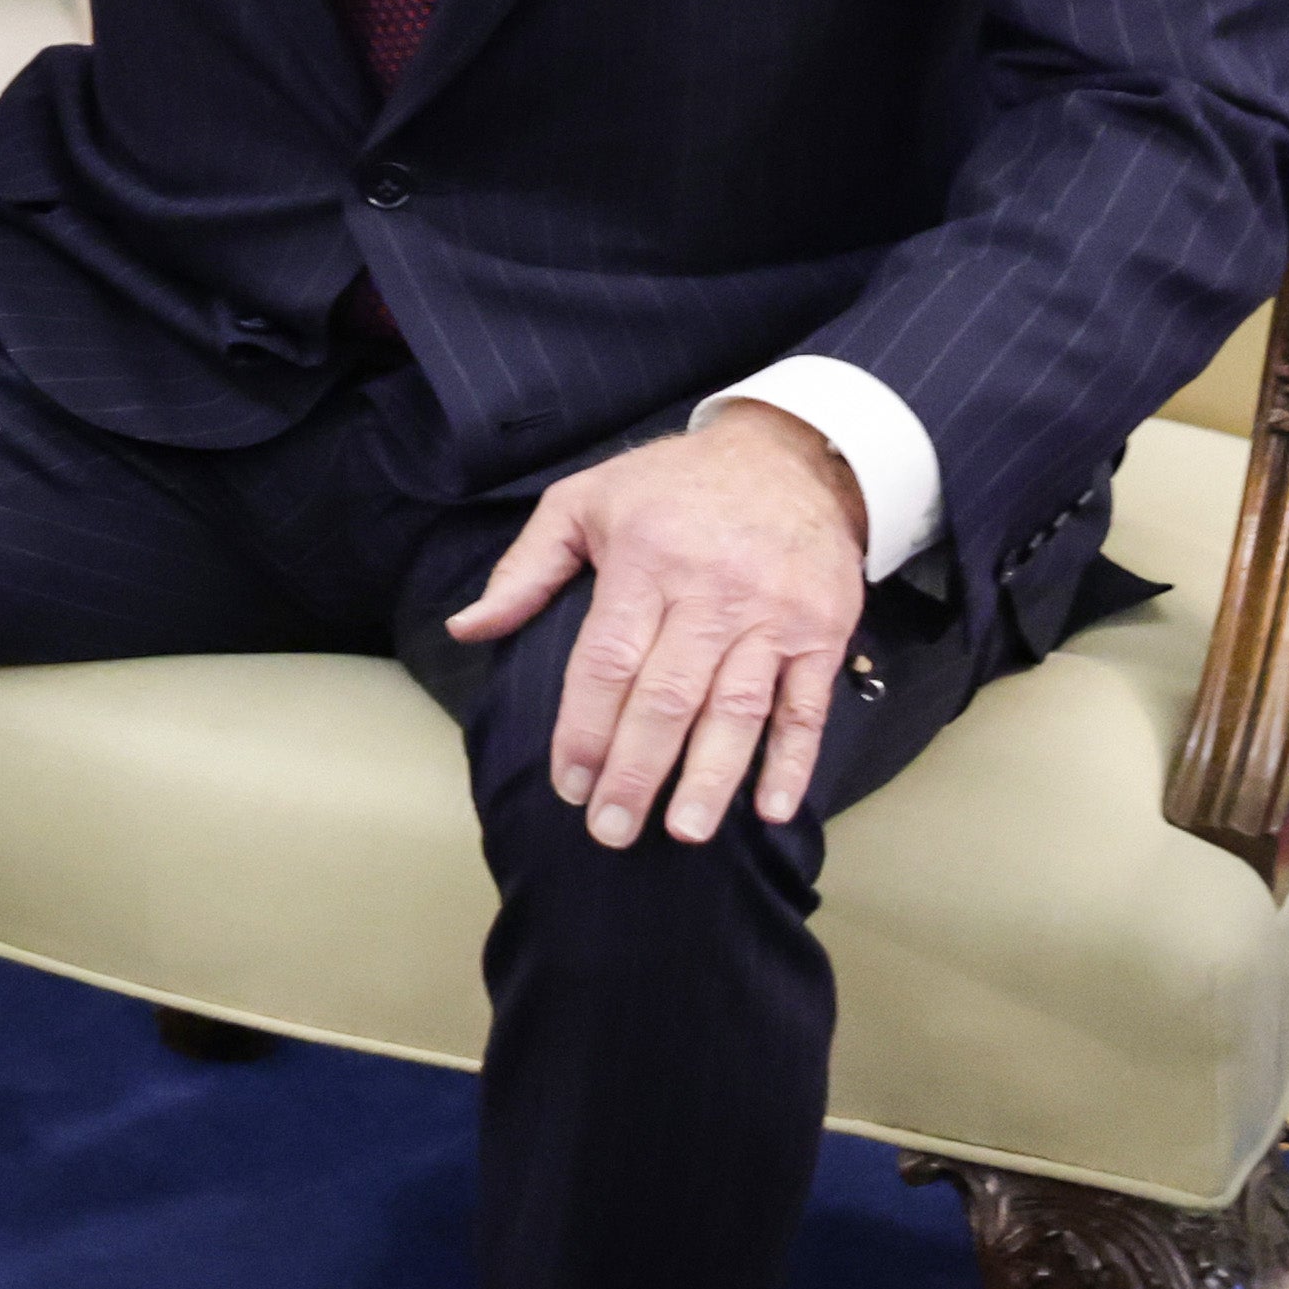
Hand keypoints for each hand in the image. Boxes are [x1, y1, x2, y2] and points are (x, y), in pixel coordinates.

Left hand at [444, 401, 872, 850]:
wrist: (789, 457)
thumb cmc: (670, 485)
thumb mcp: (582, 502)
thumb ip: (524, 571)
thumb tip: (465, 629)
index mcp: (645, 562)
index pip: (606, 661)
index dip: (584, 728)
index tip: (567, 784)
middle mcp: (711, 594)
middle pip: (668, 698)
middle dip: (636, 770)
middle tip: (610, 830)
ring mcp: (773, 616)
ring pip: (737, 711)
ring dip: (709, 778)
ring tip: (683, 832)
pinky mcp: (822, 632)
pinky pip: (806, 707)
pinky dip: (792, 762)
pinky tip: (771, 809)